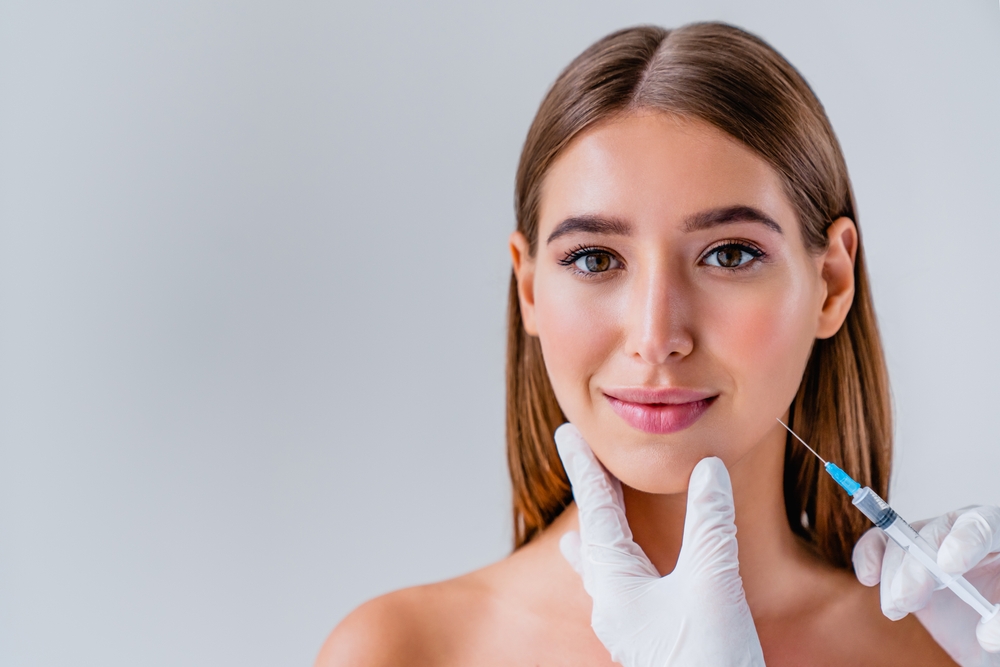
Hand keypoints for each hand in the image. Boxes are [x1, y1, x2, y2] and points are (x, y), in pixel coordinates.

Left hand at [554, 423, 764, 666]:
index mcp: (616, 585)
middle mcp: (613, 604)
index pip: (596, 510)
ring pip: (604, 568)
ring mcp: (629, 624)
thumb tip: (708, 469)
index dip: (586, 467)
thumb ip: (710, 522)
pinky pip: (624, 590)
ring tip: (579, 528)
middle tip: (577, 462)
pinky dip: (621, 568)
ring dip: (598, 537)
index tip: (567, 434)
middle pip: (593, 536)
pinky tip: (627, 576)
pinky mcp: (650, 638)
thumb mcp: (713, 582)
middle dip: (589, 498)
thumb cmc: (710, 659)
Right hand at [853, 505, 999, 666]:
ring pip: (904, 541)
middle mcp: (963, 536)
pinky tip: (869, 577)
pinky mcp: (907, 560)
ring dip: (894, 573)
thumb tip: (985, 633)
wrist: (984, 640)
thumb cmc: (999, 619)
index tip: (950, 566)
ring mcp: (932, 546)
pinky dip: (869, 555)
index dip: (965, 540)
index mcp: (998, 541)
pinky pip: (881, 543)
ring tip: (897, 607)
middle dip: (917, 563)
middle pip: (936, 532)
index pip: (982, 525)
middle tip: (908, 595)